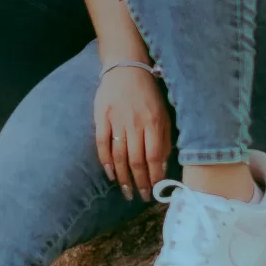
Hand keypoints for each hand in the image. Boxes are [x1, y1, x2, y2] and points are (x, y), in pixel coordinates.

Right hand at [93, 63, 168, 199]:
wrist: (126, 68)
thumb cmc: (148, 93)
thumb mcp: (163, 114)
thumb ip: (163, 138)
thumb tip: (162, 165)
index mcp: (153, 122)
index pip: (154, 157)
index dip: (154, 177)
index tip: (155, 190)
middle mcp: (135, 124)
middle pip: (137, 160)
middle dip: (140, 182)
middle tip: (141, 196)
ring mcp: (117, 121)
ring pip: (119, 156)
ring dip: (124, 177)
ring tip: (127, 191)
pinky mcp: (102, 118)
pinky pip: (102, 144)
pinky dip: (106, 161)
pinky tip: (111, 174)